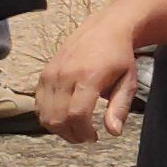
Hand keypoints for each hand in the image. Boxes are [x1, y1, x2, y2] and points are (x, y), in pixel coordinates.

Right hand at [33, 15, 142, 144]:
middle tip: (85, 137)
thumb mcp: (128, 80)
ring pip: (45, 114)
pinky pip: (39, 104)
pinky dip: (48, 116)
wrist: (105, 29)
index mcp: (88, 76)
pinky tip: (64, 117)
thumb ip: (120, 107)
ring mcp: (51, 73)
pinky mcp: (44, 73)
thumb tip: (113, 132)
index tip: (94, 137)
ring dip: (58, 128)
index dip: (83, 132)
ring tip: (75, 129)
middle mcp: (65, 74)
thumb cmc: (119, 57)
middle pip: (58, 117)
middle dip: (71, 134)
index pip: (77, 114)